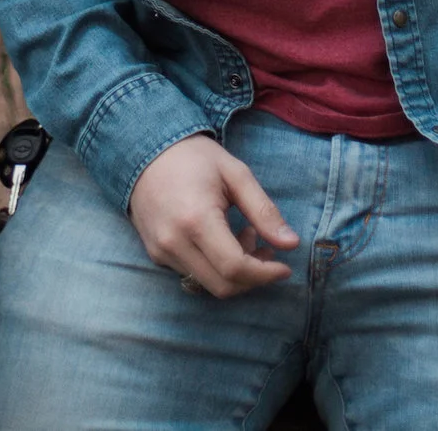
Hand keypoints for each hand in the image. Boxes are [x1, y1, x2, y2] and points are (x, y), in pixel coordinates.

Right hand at [126, 135, 297, 297]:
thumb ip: (265, 211)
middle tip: (266, 249)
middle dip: (253, 277)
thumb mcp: (236, 174)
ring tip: (242, 235)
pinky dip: (215, 267)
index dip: (265, 274)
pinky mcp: (155, 255)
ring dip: (234, 271)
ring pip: (208, 284)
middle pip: (223, 286)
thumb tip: (292, 244)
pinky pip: (192, 275)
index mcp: (196, 220)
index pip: (235, 268)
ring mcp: (161, 252)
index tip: (285, 267)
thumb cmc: (195, 158)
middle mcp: (174, 242)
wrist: (145, 151)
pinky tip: (221, 239)